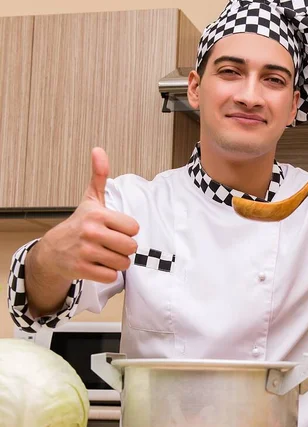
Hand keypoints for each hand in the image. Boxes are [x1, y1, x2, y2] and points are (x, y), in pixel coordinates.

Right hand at [39, 147, 139, 283]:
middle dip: (124, 248)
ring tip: (104, 254)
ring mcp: (86, 252)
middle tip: (112, 244)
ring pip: (123, 263)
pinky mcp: (82, 270)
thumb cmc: (79, 223)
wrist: (54, 250)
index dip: (127, 231)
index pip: (134, 228)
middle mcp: (91, 233)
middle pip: (131, 247)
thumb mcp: (91, 199)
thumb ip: (99, 176)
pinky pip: (111, 276)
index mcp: (98, 215)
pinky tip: (97, 265)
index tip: (115, 229)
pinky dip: (108, 273)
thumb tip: (98, 150)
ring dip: (117, 261)